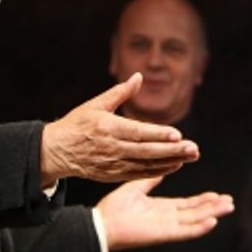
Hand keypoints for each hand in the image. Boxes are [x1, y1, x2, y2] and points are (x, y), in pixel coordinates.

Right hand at [40, 73, 199, 184]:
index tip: (178, 134)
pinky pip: (140, 174)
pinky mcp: (114, 175)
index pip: (137, 132)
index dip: (158, 134)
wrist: (57, 151)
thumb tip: (139, 76)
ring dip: (170, 161)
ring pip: (146, 164)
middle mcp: (112, 148)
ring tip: (190, 156)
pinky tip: (175, 165)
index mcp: (107, 128)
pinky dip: (159, 170)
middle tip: (194, 148)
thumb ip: (120, 92)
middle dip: (172, 150)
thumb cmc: (77, 124)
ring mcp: (113, 164)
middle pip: (147, 151)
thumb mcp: (95, 104)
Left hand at [99, 176, 233, 249]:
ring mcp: (166, 227)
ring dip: (212, 214)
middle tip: (230, 201)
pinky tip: (213, 222)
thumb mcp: (135, 187)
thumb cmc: (113, 208)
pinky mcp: (163, 234)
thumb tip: (162, 168)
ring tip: (228, 207)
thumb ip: (150, 179)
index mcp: (161, 208)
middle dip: (213, 207)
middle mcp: (167, 218)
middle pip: (195, 213)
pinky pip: (185, 231)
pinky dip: (199, 228)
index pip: (187, 205)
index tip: (217, 194)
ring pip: (195, 221)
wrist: (101, 223)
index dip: (203, 200)